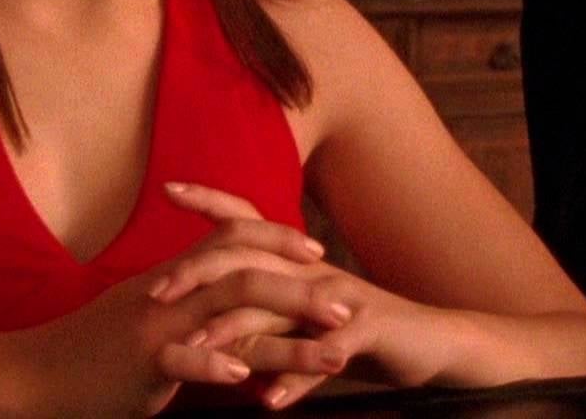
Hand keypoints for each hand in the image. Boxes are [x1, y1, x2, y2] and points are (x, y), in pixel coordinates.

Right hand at [13, 184, 347, 415]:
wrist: (35, 374)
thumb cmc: (93, 351)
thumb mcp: (145, 315)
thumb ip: (186, 305)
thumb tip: (225, 308)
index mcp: (175, 280)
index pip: (233, 237)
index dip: (277, 238)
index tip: (317, 252)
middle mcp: (172, 296)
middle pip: (247, 274)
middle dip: (304, 291)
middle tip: (348, 308)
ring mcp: (157, 328)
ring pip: (232, 318)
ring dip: (288, 340)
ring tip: (332, 356)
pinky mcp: (142, 364)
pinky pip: (183, 360)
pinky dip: (216, 365)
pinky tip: (248, 379)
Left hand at [152, 183, 455, 408]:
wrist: (429, 343)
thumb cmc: (356, 331)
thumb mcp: (302, 319)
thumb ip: (262, 314)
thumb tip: (210, 323)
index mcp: (294, 263)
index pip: (247, 221)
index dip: (210, 199)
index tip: (167, 187)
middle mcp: (312, 271)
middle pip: (249, 258)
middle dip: (199, 273)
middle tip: (156, 294)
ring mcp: (339, 298)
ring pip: (279, 307)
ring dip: (236, 330)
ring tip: (197, 350)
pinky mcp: (367, 331)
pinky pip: (325, 355)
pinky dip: (296, 378)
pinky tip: (269, 399)